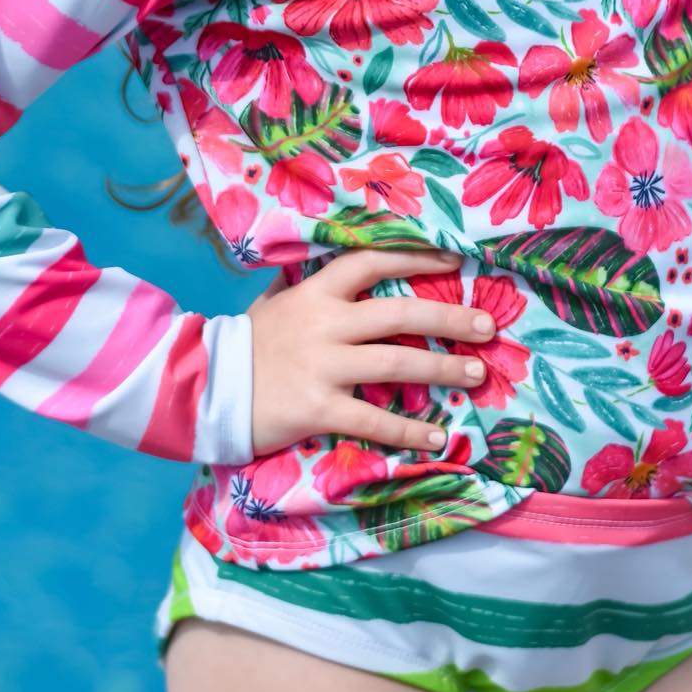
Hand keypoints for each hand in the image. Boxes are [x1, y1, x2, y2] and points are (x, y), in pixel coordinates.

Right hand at [245, 245, 494, 458]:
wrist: (203, 388)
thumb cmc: (248, 345)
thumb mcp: (276, 302)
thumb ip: (309, 286)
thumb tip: (334, 263)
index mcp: (316, 292)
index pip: (373, 260)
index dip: (416, 256)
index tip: (455, 257)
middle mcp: (325, 323)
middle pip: (400, 312)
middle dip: (450, 317)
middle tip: (488, 326)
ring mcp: (323, 365)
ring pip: (396, 361)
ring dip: (443, 367)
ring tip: (477, 373)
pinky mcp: (318, 407)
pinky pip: (374, 419)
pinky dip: (410, 430)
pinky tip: (438, 436)